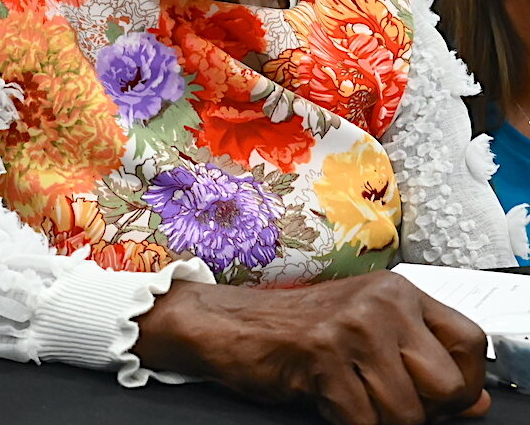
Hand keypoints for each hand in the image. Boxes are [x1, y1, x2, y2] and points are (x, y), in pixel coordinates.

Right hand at [133, 270, 488, 424]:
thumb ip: (421, 361)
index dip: (465, 385)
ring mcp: (351, 325)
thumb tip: (477, 402)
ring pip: (406, 412)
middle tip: (388, 404)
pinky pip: (363, 420)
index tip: (441, 400)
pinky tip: (327, 399)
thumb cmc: (295, 331)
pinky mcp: (320, 352)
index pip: (470, 343)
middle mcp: (381, 302)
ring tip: (351, 398)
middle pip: (447, 384)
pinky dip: (347, 422)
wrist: (225, 324)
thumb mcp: (368, 336)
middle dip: (424, 412)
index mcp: (398, 292)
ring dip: (380, 421)